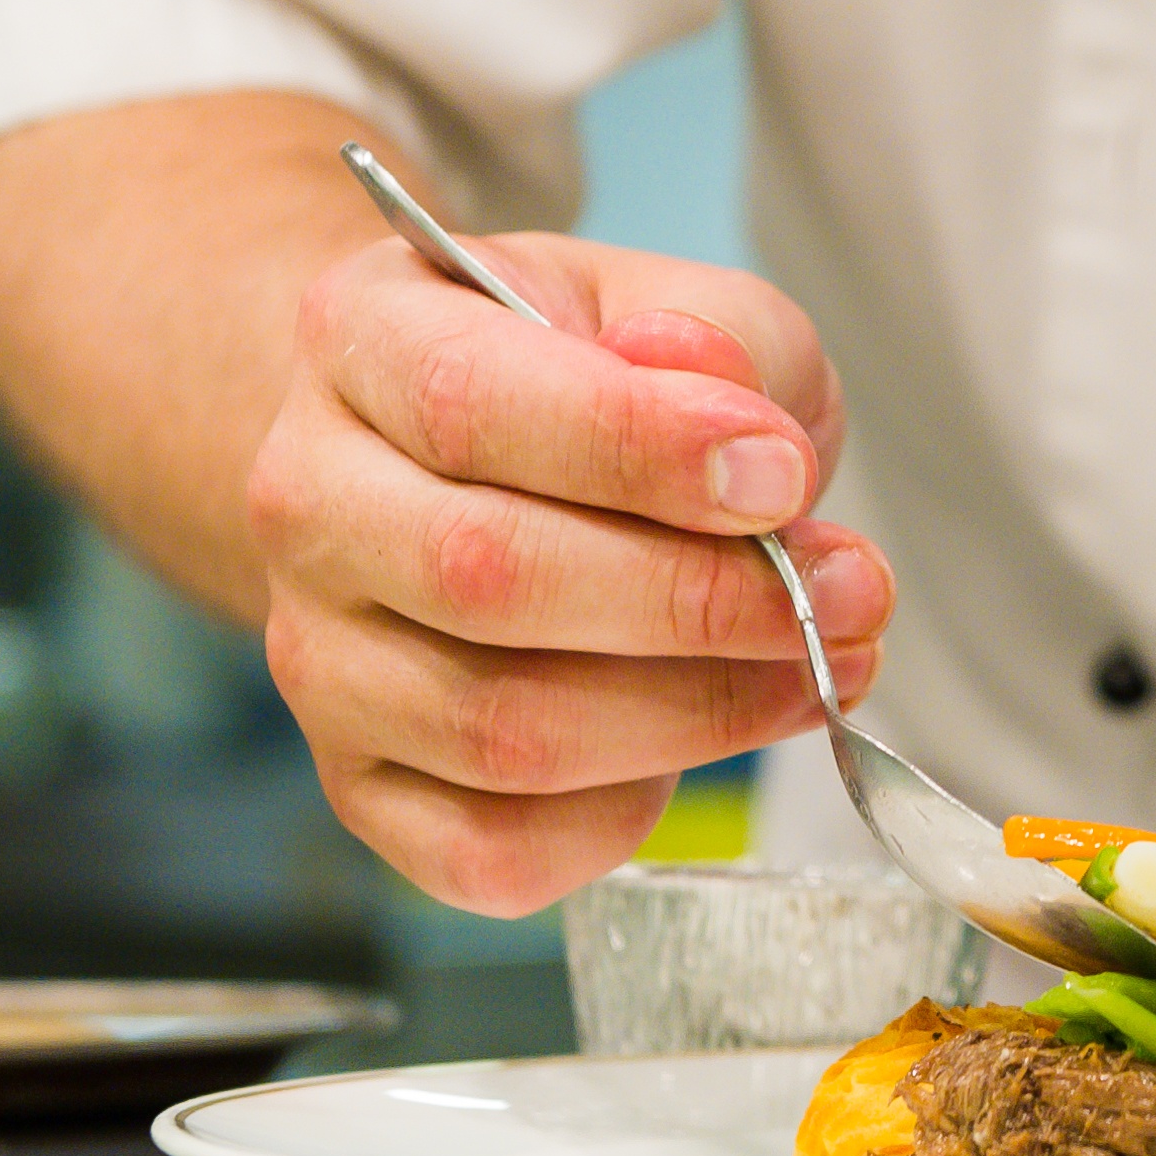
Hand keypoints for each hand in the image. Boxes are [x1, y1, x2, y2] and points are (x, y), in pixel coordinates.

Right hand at [251, 214, 894, 907]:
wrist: (473, 465)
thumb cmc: (591, 379)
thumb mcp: (677, 304)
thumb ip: (725, 344)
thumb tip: (744, 440)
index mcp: (363, 338)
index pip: (473, 401)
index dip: (642, 449)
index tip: (783, 476)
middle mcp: (308, 500)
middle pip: (483, 574)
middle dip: (697, 599)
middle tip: (847, 594)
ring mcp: (320, 658)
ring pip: (498, 728)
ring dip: (696, 713)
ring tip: (820, 664)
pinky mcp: (361, 786)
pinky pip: (488, 851)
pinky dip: (620, 816)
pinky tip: (692, 745)